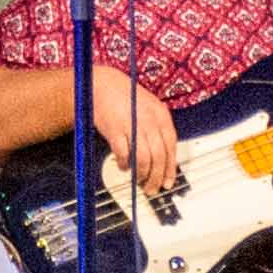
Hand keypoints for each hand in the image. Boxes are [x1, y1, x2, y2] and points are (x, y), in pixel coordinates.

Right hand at [102, 76, 182, 205]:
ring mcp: (132, 125)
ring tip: (139, 181)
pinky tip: (124, 167)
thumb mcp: (149, 108)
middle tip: (152, 188)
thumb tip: (163, 157)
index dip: (170, 168)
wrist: (101, 84)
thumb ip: (157, 129)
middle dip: (156, 177)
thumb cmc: (124, 97)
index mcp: (161, 115)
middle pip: (159, 156)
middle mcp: (149, 120)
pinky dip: (124, 164)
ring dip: (142, 174)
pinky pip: (123, 154)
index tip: (168, 181)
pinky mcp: (115, 130)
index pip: (171, 147)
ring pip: (143, 159)